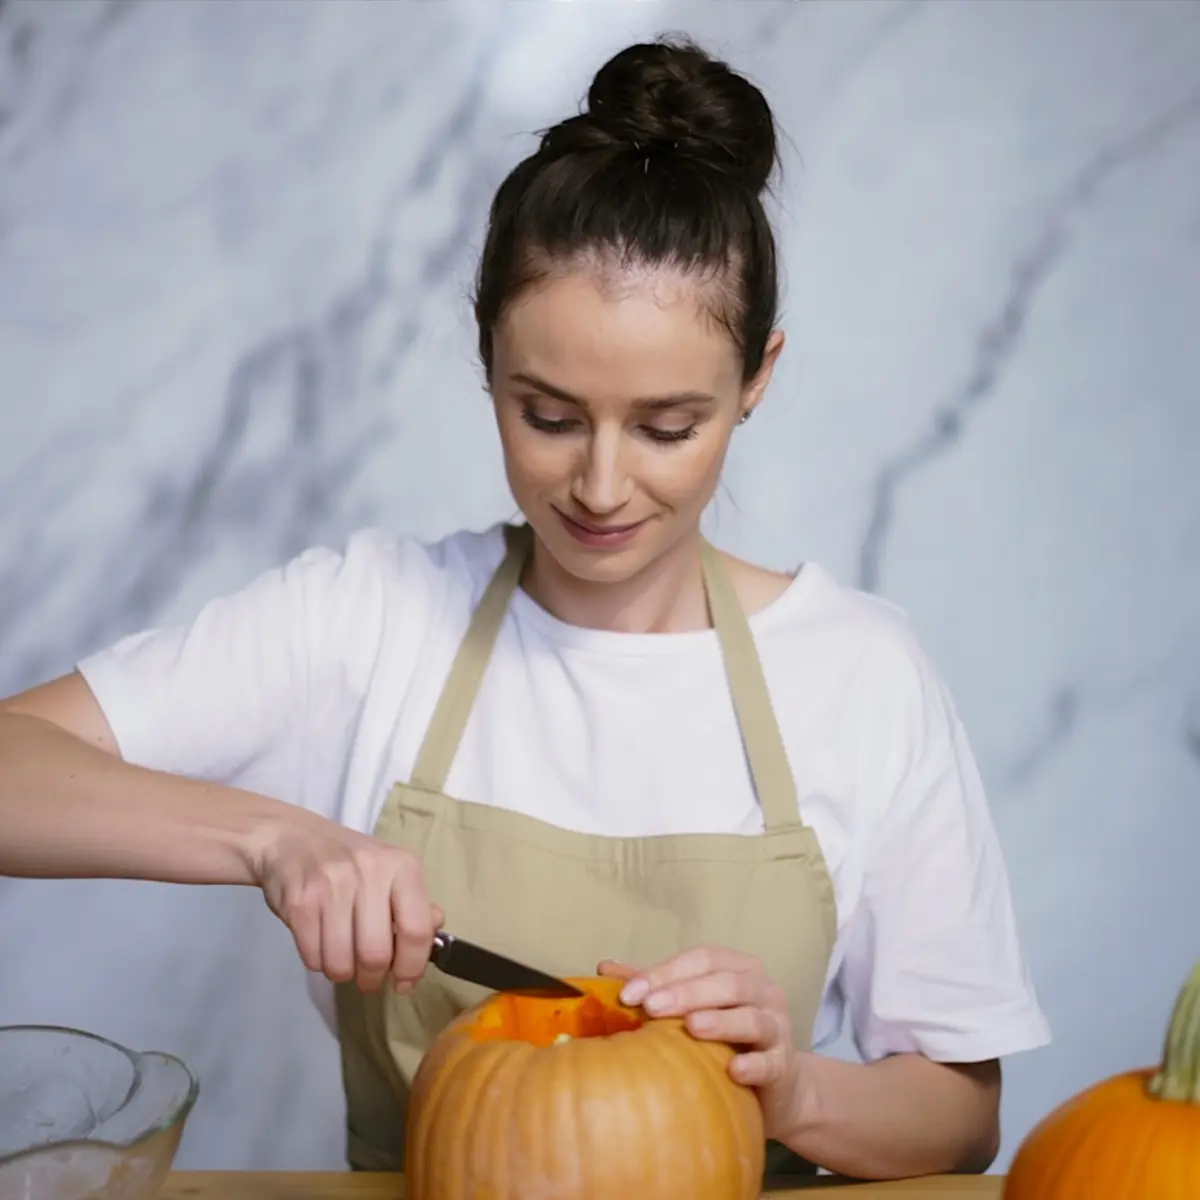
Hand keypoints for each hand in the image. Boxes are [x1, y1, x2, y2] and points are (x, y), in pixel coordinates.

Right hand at [252, 809, 441, 993]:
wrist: (292, 840)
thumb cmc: (350, 861)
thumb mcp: (390, 872)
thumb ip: (415, 904)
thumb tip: (434, 932)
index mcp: (401, 866)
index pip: (416, 930)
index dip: (412, 966)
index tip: (404, 982)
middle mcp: (368, 873)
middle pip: (375, 954)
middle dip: (373, 978)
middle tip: (369, 977)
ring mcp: (331, 887)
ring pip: (342, 962)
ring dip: (344, 973)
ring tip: (344, 960)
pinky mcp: (299, 904)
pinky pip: (313, 958)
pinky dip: (319, 963)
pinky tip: (322, 945)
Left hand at [599, 947, 804, 1138]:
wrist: (775, 1085)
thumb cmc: (725, 1038)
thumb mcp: (692, 1006)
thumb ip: (655, 986)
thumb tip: (604, 967)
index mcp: (738, 968)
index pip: (701, 959)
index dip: (666, 972)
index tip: (629, 993)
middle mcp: (762, 990)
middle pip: (726, 983)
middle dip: (687, 993)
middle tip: (651, 1007)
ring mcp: (777, 1026)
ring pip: (752, 1017)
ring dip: (721, 1021)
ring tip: (691, 1026)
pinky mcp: (784, 1065)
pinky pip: (770, 1063)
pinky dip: (753, 1064)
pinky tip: (734, 1069)